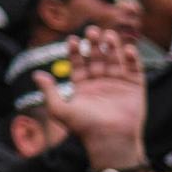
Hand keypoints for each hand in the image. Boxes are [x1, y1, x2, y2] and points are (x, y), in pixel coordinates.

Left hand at [38, 28, 145, 162]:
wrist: (110, 140)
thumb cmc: (84, 127)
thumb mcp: (59, 109)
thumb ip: (49, 91)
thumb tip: (36, 74)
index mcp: (83, 87)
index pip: (79, 63)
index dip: (75, 51)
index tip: (72, 39)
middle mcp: (100, 83)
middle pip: (97, 58)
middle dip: (94, 44)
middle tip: (92, 31)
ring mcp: (118, 85)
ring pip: (115, 60)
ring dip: (112, 47)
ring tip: (109, 35)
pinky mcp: (135, 89)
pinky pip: (134, 70)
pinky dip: (132, 59)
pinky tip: (127, 49)